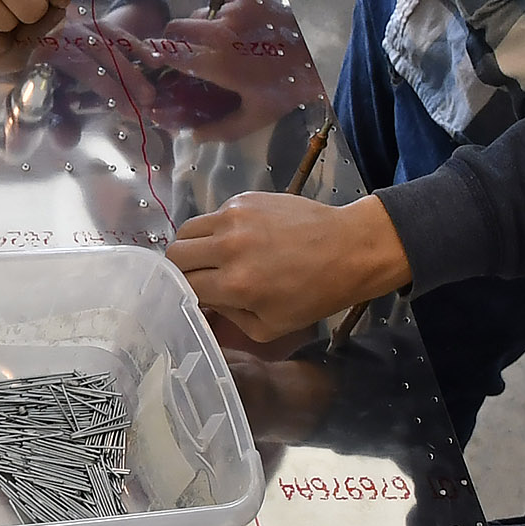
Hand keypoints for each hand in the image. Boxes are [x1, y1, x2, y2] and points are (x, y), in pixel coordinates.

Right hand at [168, 192, 408, 342]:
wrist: (350, 248)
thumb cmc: (315, 294)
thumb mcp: (271, 326)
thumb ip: (229, 319)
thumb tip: (206, 305)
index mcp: (234, 284)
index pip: (182, 286)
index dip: (182, 295)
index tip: (192, 298)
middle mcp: (228, 247)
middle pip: (175, 254)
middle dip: (180, 270)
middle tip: (197, 277)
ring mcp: (235, 217)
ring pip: (187, 230)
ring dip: (193, 247)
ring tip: (211, 257)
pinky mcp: (245, 198)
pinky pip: (212, 215)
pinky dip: (216, 230)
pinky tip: (239, 239)